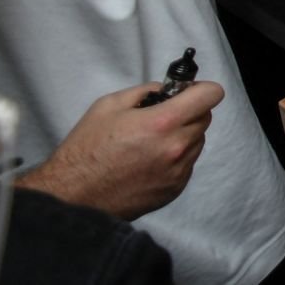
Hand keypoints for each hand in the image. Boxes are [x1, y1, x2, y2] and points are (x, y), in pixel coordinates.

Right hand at [20, 80, 223, 220]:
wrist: (73, 196)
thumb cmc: (86, 151)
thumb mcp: (109, 105)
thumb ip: (144, 91)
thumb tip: (165, 91)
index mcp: (163, 123)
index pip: (211, 95)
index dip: (201, 88)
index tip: (189, 91)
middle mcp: (176, 148)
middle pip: (205, 118)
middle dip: (189, 111)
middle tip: (164, 114)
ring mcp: (177, 172)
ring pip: (197, 141)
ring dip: (183, 135)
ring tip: (151, 140)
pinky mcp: (173, 190)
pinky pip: (187, 163)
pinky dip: (176, 157)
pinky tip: (149, 159)